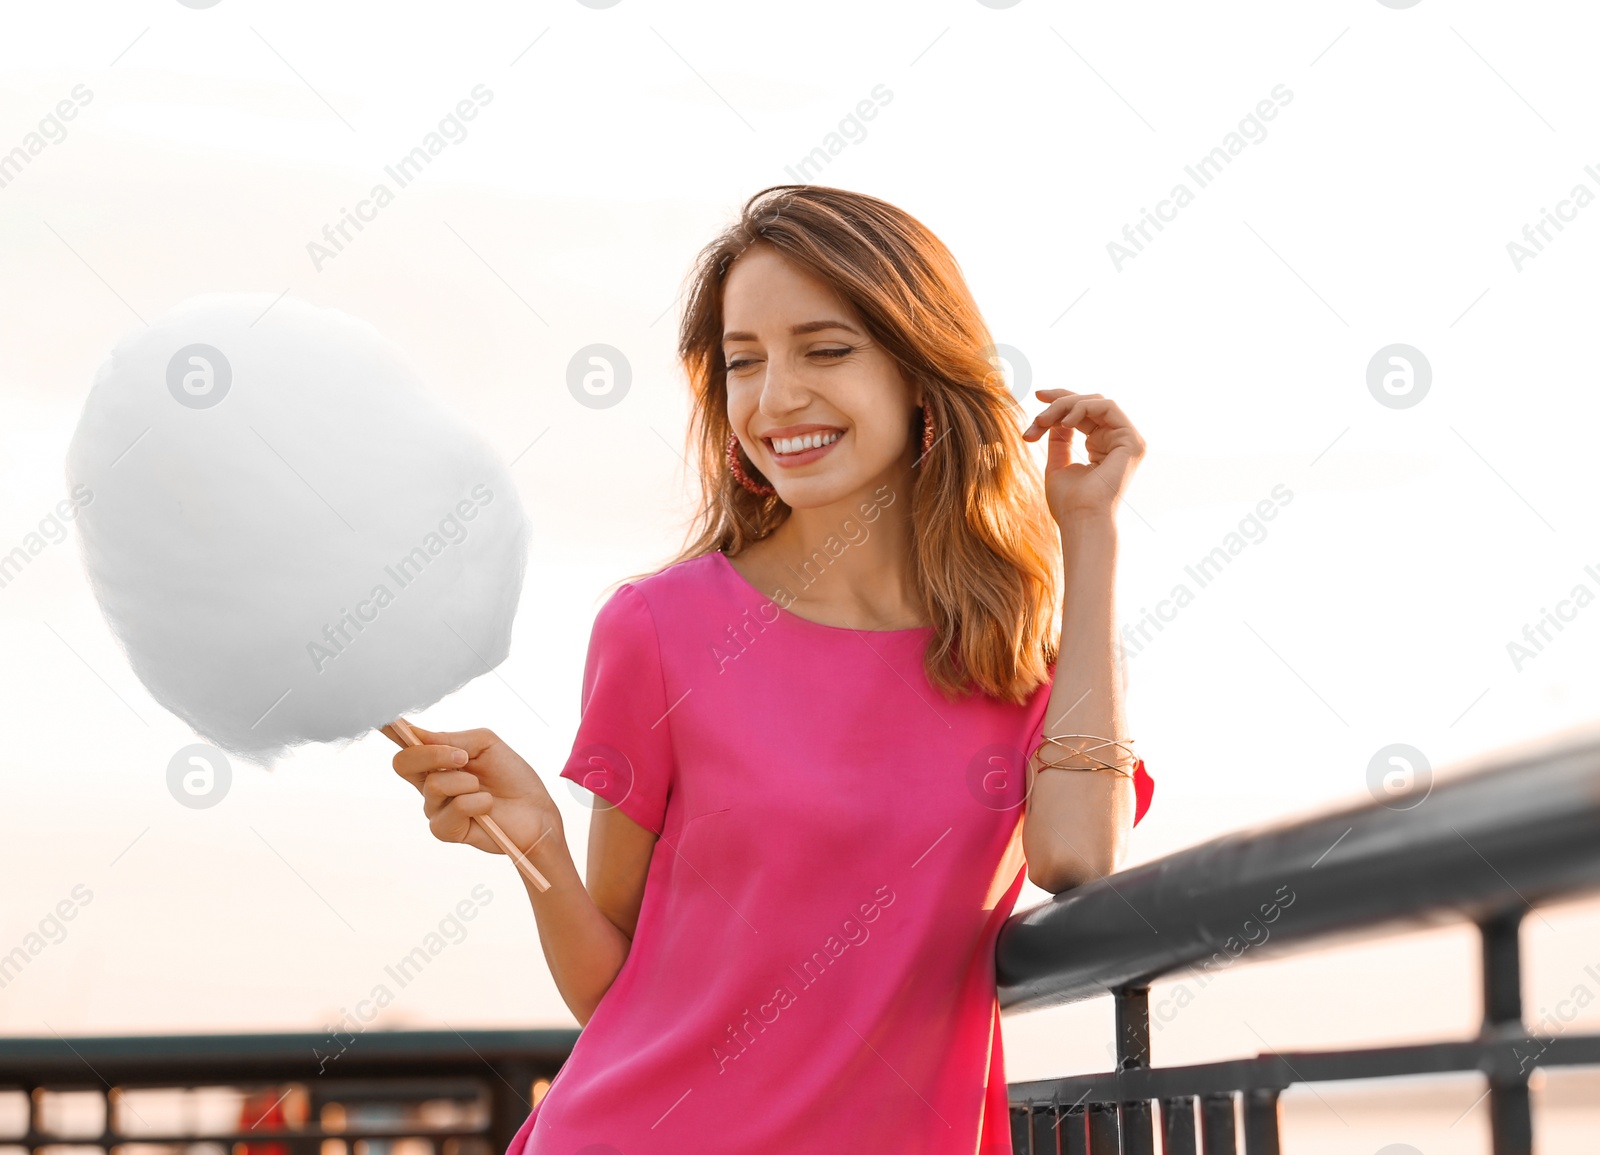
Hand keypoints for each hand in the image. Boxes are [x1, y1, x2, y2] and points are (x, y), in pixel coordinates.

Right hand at [389, 724, 562, 860]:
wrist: (535, 809)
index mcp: (436, 759)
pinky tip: (488, 805)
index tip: (383, 718)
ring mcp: (435, 807)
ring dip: (467, 781)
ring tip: (484, 787)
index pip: (405, 744)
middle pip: (403, 763)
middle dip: (433, 754)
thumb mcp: (485, 745)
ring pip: (434, 785)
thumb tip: (417, 734)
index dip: (391, 730)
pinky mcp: (446, 830)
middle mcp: (429, 782)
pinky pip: (453, 808)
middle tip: (463, 756)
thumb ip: (452, 739)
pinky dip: (478, 802)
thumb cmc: (511, 775)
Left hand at [1021, 389, 1146, 524]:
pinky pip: (1108, 406)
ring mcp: (1128, 440)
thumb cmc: (1068, 503)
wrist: (1081, 520)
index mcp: (1103, 447)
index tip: (1037, 396)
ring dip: (1066, 405)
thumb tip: (1056, 419)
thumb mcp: (1058, 465)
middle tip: (1037, 415)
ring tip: (1045, 421)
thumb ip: (1060, 440)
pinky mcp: (1132, 440)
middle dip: (1059, 403)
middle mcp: (1118, 441)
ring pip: (1096, 401)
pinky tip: (1065, 422)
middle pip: (1090, 403)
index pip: (1084, 414)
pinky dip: (1083, 407)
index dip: (1061, 401)